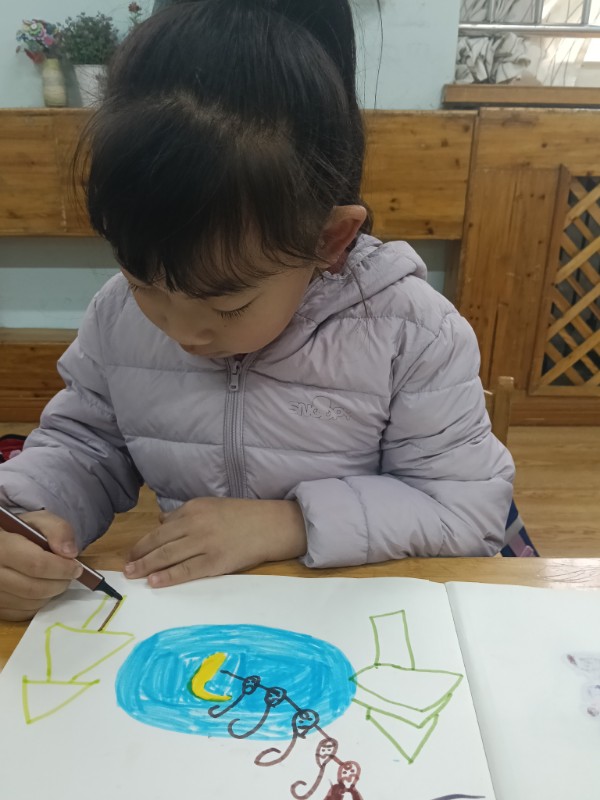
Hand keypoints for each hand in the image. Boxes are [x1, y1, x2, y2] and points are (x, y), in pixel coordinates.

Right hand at [0, 511, 81, 620]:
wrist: (2, 546)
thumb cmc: (23, 532)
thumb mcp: (40, 521)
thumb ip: (58, 530)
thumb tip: (70, 553)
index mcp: (1, 545)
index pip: (36, 564)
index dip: (62, 568)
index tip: (76, 567)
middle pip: (33, 588)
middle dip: (60, 583)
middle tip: (70, 575)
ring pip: (30, 603)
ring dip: (51, 593)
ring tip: (57, 579)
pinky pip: (23, 613)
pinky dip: (40, 603)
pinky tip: (43, 588)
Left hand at [125, 497, 306, 587]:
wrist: (272, 525)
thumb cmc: (244, 516)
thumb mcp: (212, 506)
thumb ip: (186, 514)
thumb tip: (162, 521)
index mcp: (194, 508)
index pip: (162, 526)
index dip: (145, 540)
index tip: (132, 551)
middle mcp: (196, 523)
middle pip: (160, 541)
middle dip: (139, 554)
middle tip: (125, 566)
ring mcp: (205, 543)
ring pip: (168, 555)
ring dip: (147, 566)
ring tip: (132, 574)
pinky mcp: (216, 561)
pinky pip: (187, 570)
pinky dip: (168, 576)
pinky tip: (155, 581)